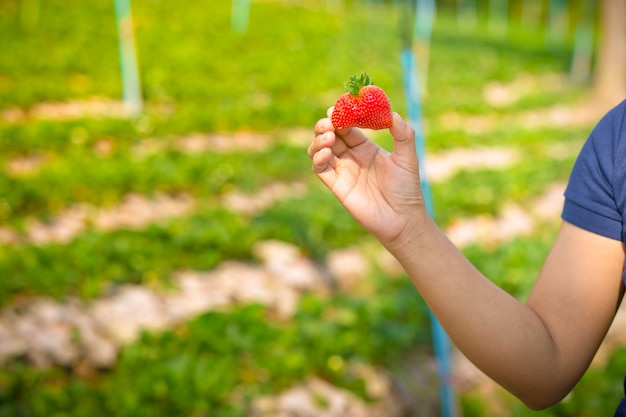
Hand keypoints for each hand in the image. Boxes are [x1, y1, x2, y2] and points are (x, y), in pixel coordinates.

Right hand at [308, 108, 426, 247]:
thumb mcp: (408, 158)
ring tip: (329, 135)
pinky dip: (318, 158)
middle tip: (330, 120)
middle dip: (327, 124)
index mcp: (367, 148)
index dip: (343, 115)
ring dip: (320, 139)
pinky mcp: (337, 186)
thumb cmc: (407, 190)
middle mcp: (352, 158)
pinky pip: (321, 169)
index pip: (349, 126)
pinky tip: (327, 153)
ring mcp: (343, 171)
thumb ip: (403, 134)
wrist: (403, 219)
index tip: (341, 105)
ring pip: (321, 149)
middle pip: (332, 134)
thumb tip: (392, 113)